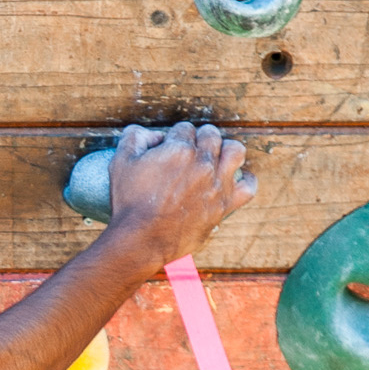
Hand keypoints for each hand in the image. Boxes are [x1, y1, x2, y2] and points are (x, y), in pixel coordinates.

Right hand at [103, 121, 255, 265]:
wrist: (141, 240)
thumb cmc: (129, 205)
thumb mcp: (119, 166)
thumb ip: (132, 140)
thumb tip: (145, 132)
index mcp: (179, 149)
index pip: (184, 129)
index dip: (174, 136)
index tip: (168, 146)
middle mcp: (203, 162)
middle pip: (211, 135)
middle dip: (200, 137)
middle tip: (190, 149)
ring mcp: (218, 183)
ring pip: (235, 151)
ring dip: (226, 149)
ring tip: (216, 156)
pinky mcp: (225, 204)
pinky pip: (249, 186)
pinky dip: (247, 179)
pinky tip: (236, 178)